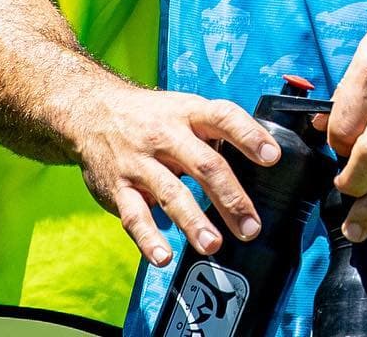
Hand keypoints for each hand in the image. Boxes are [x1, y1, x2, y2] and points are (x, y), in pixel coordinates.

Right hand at [72, 83, 281, 267]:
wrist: (94, 111)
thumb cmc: (154, 115)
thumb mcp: (185, 109)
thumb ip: (216, 132)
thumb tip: (261, 160)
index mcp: (189, 113)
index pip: (224, 117)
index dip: (249, 136)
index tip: (272, 158)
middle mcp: (165, 135)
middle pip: (204, 164)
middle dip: (231, 197)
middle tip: (251, 226)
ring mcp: (140, 162)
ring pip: (171, 193)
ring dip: (194, 222)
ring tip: (214, 244)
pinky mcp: (118, 188)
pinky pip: (134, 216)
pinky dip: (148, 239)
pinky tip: (163, 257)